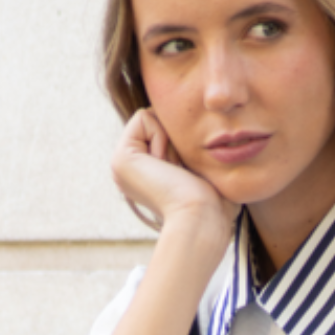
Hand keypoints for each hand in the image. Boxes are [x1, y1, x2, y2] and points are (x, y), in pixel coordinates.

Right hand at [112, 109, 235, 245]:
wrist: (201, 217)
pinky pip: (144, 117)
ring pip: (151, 117)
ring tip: (174, 171)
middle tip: (180, 172)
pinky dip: (162, 138)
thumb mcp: (203, 170)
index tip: (187, 173)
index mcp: (147, 176)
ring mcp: (122, 165)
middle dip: (176, 140)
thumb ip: (192, 150)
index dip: (183, 141)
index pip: (167, 130)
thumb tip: (202, 126)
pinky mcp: (121, 158)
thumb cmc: (212, 202)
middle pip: (158, 122)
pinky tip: (165, 167)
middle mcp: (131, 171)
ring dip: (171, 142)